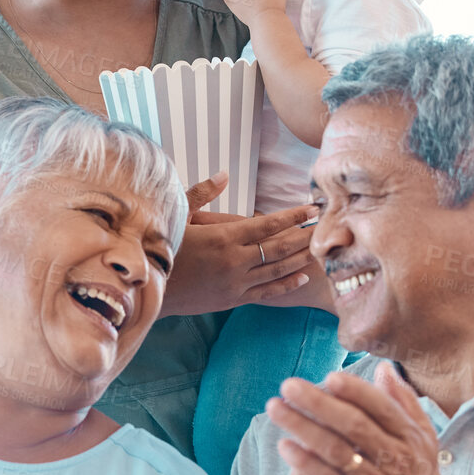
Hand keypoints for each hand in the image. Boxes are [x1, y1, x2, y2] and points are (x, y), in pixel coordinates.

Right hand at [163, 176, 316, 316]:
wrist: (146, 290)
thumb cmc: (159, 248)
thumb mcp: (177, 216)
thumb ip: (202, 194)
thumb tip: (224, 174)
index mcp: (222, 237)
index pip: (267, 224)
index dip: (293, 215)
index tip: (313, 207)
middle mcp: (234, 261)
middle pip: (279, 247)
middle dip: (305, 235)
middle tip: (327, 225)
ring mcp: (235, 283)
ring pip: (277, 270)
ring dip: (301, 259)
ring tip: (321, 248)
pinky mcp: (232, 300)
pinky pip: (266, 293)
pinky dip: (286, 284)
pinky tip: (302, 277)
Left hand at [267, 364, 455, 474]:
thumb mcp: (424, 440)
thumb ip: (404, 403)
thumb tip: (384, 368)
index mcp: (408, 438)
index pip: (380, 407)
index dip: (354, 390)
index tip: (329, 376)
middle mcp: (392, 458)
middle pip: (352, 424)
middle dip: (318, 402)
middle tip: (288, 385)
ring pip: (334, 449)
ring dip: (302, 427)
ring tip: (276, 409)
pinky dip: (305, 463)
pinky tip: (285, 447)